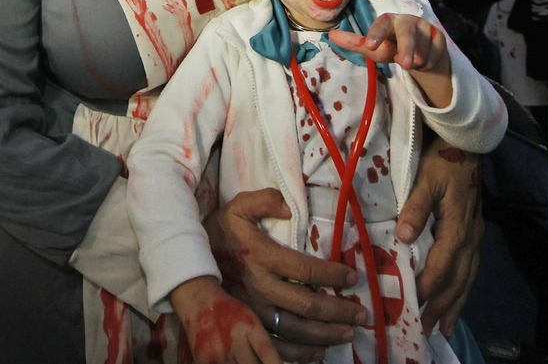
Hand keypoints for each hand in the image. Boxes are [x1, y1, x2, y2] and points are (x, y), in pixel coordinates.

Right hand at [172, 277, 281, 363]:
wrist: (199, 300)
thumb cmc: (228, 309)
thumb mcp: (249, 317)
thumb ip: (260, 339)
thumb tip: (272, 362)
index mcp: (250, 327)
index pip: (266, 349)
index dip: (275, 363)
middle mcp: (235, 340)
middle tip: (255, 363)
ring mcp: (219, 351)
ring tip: (241, 360)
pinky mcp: (204, 359)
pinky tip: (228, 361)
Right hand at [205, 188, 363, 361]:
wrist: (186, 259)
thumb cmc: (219, 231)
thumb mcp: (237, 206)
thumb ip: (263, 199)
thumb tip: (287, 205)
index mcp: (262, 256)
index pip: (305, 269)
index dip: (332, 274)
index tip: (353, 277)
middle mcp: (260, 286)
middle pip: (306, 304)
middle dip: (338, 311)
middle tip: (360, 315)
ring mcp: (253, 310)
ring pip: (295, 329)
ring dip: (324, 335)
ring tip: (347, 334)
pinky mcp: (247, 324)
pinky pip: (275, 345)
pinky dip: (299, 354)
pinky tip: (318, 353)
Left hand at [329, 13, 449, 74]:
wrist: (421, 49)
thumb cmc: (393, 44)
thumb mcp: (377, 47)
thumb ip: (356, 43)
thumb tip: (331, 36)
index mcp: (388, 21)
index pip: (381, 24)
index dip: (376, 33)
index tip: (370, 45)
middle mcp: (407, 21)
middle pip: (407, 34)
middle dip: (407, 49)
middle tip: (406, 64)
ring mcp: (425, 28)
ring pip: (420, 49)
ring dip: (416, 60)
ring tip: (412, 62)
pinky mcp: (439, 37)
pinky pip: (433, 55)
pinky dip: (427, 63)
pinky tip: (424, 60)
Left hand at [398, 134, 483, 335]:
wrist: (466, 144)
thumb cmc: (442, 161)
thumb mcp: (425, 180)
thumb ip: (415, 209)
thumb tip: (403, 236)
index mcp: (457, 228)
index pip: (441, 266)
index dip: (428, 288)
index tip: (413, 306)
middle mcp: (470, 238)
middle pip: (458, 280)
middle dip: (443, 306)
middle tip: (427, 330)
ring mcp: (476, 236)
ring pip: (468, 277)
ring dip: (456, 304)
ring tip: (444, 327)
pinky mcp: (475, 232)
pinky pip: (472, 268)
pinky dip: (464, 288)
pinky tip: (457, 298)